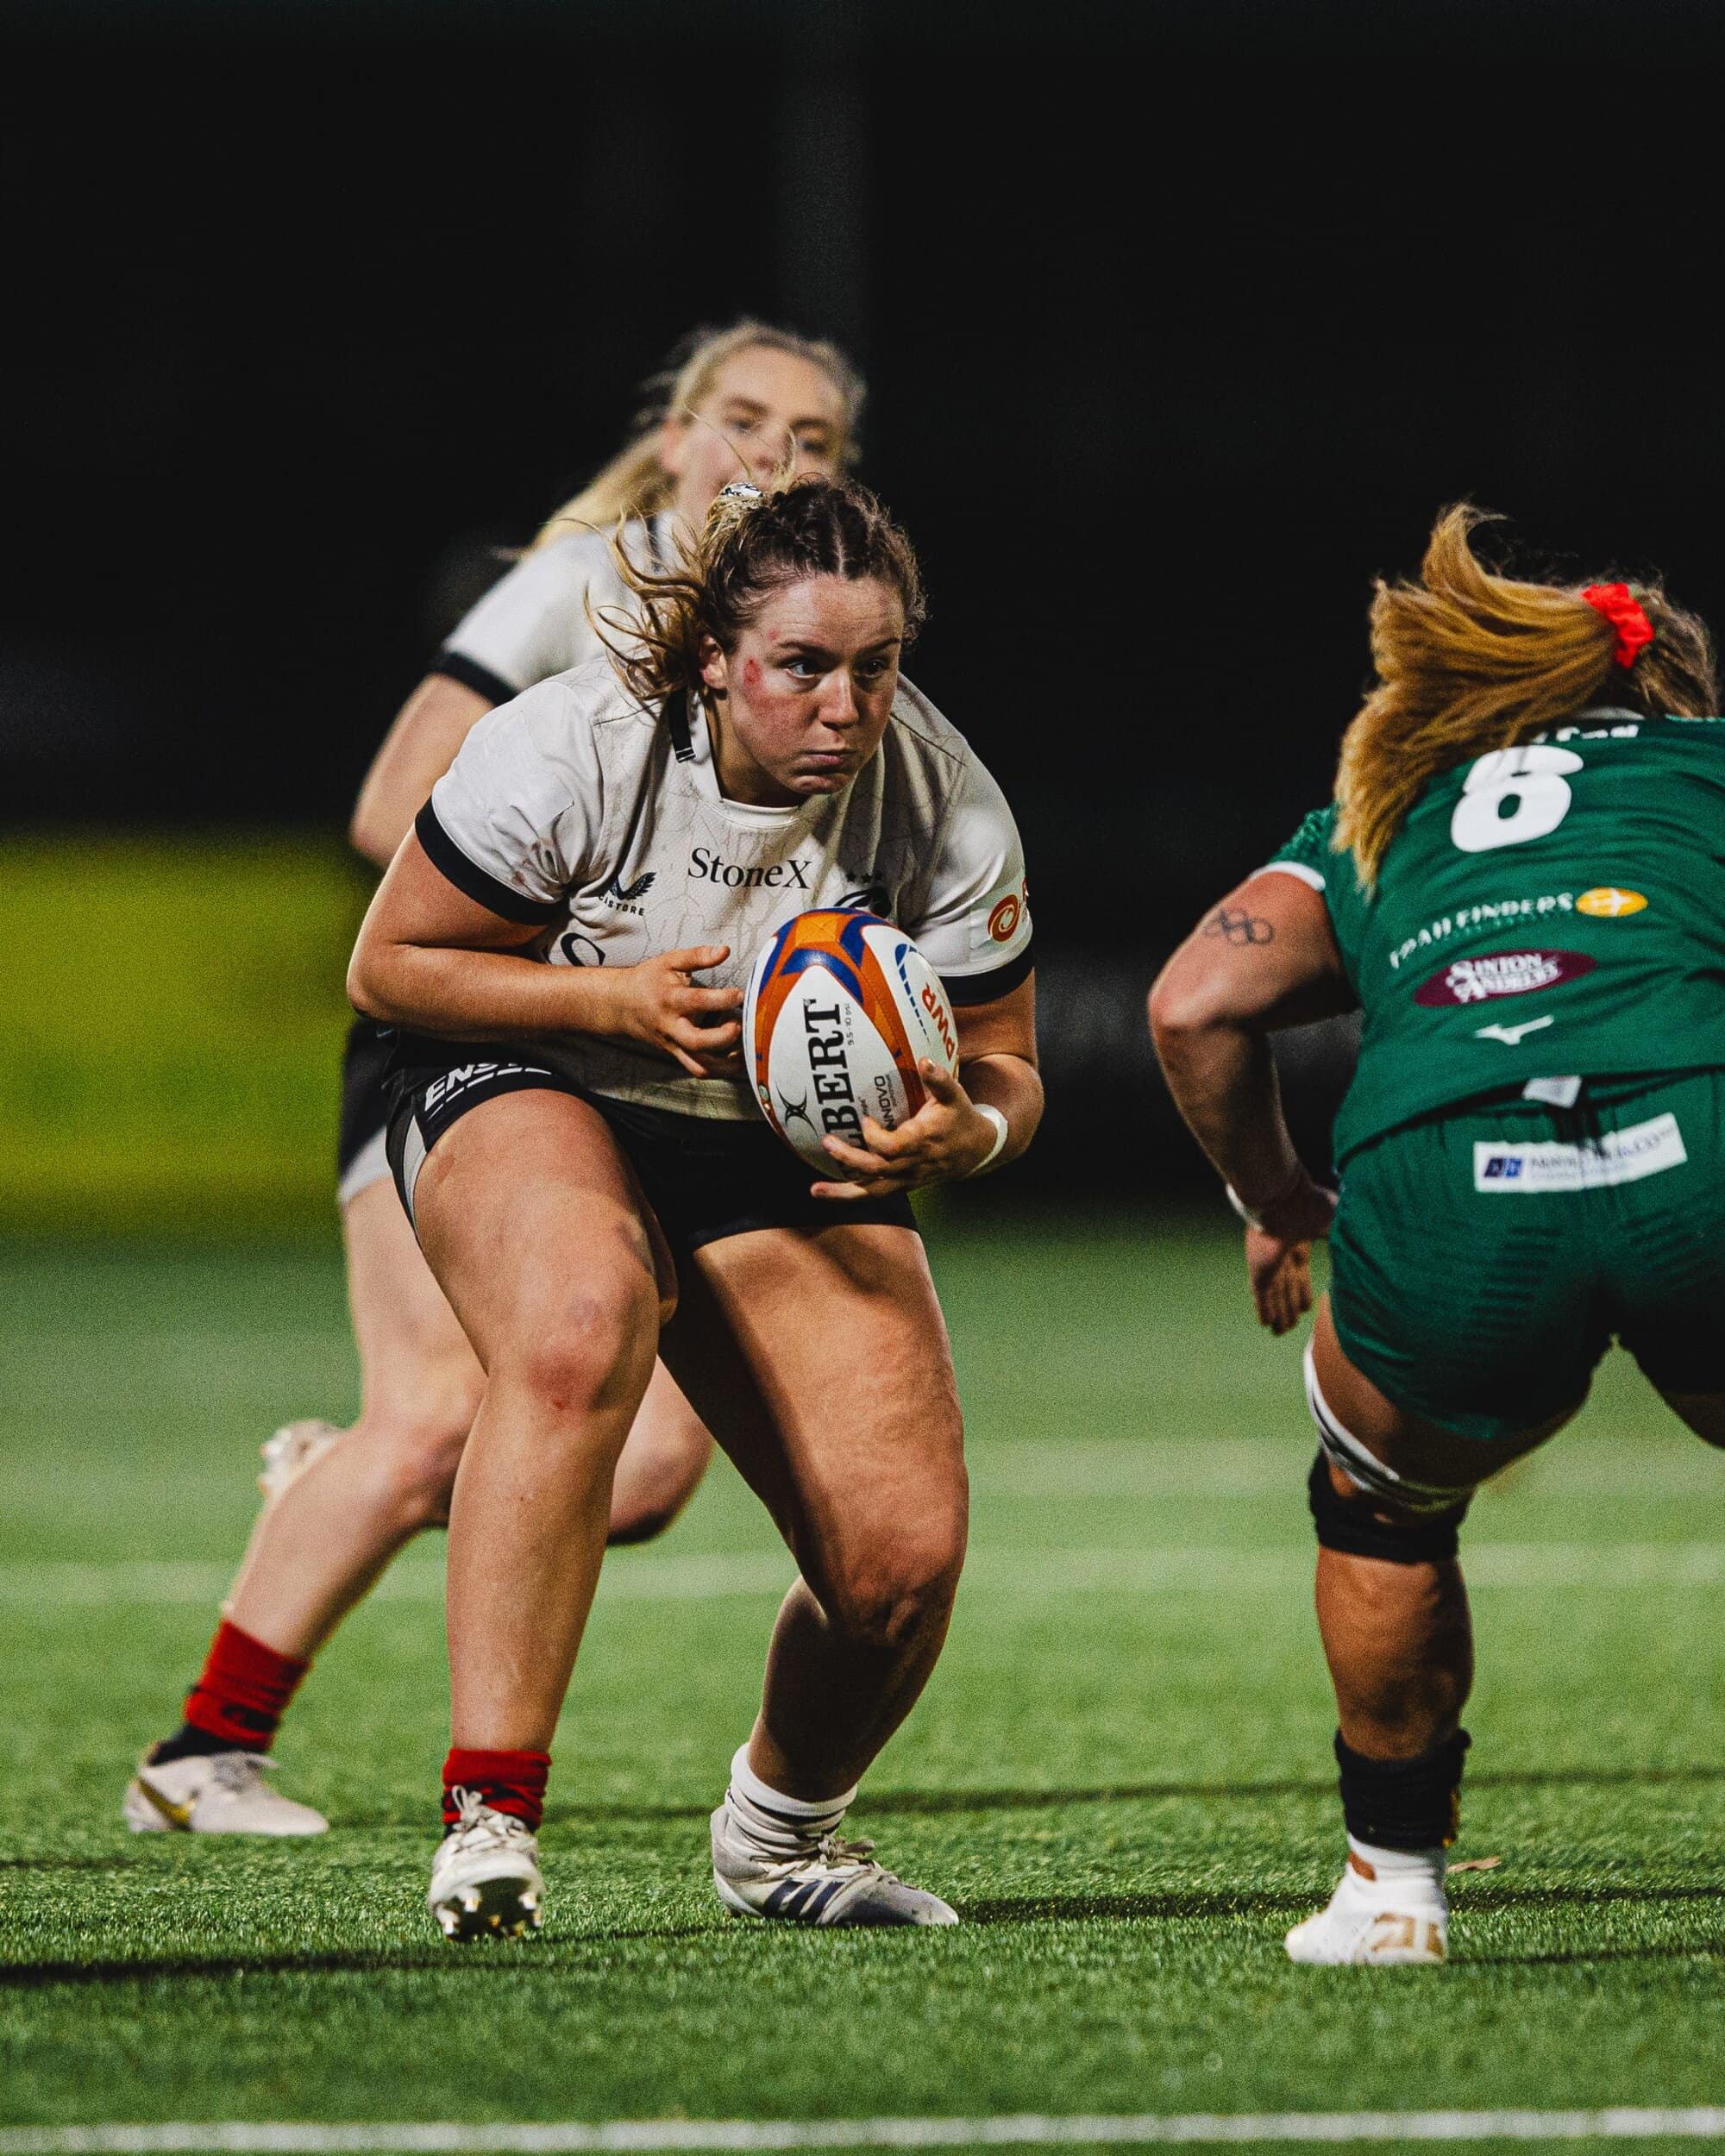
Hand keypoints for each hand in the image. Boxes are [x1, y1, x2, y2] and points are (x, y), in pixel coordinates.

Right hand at [594, 945, 743, 1079]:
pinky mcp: (676, 1055)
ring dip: (726, 1063)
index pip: (697, 1001)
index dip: (722, 999)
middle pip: (696, 1042)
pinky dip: (720, 1069)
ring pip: (699, 1066)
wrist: (621, 1005)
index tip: (739, 994)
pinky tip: (735, 1057)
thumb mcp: (669, 962)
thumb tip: (724, 951)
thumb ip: (698, 956)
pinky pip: (698, 1069)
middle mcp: (671, 1026)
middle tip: (738, 1024)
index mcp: (670, 999)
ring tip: (743, 1047)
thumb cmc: (647, 981)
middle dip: (723, 1037)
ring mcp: (673, 1044)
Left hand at [812, 1060, 996, 1200]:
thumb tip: (924, 1060)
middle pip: (877, 1169)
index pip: (894, 1147)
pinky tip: (829, 1192)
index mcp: (923, 1141)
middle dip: (849, 1158)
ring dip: (843, 1193)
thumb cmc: (960, 1118)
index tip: (864, 1118)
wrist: (976, 1151)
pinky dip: (852, 1195)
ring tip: (815, 1191)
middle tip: (825, 1141)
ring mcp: (907, 1179)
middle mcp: (913, 1164)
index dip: (875, 1136)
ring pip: (874, 1191)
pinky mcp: (903, 1185)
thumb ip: (939, 1079)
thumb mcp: (955, 1096)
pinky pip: (875, 1194)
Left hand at [1242, 1169, 1336, 1335]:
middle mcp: (1282, 1253)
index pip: (1299, 1271)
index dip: (1303, 1290)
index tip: (1305, 1307)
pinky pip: (1261, 1294)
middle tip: (1290, 1326)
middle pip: (1287, 1287)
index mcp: (1298, 1239)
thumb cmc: (1310, 1205)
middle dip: (1288, 1306)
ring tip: (1279, 1332)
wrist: (1283, 1199)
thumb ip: (1347, 1239)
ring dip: (1278, 1313)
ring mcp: (1268, 1261)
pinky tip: (1266, 1324)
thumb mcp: (1335, 1222)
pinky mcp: (1259, 1268)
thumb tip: (1369, 1251)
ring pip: (1274, 1294)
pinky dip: (1264, 1309)